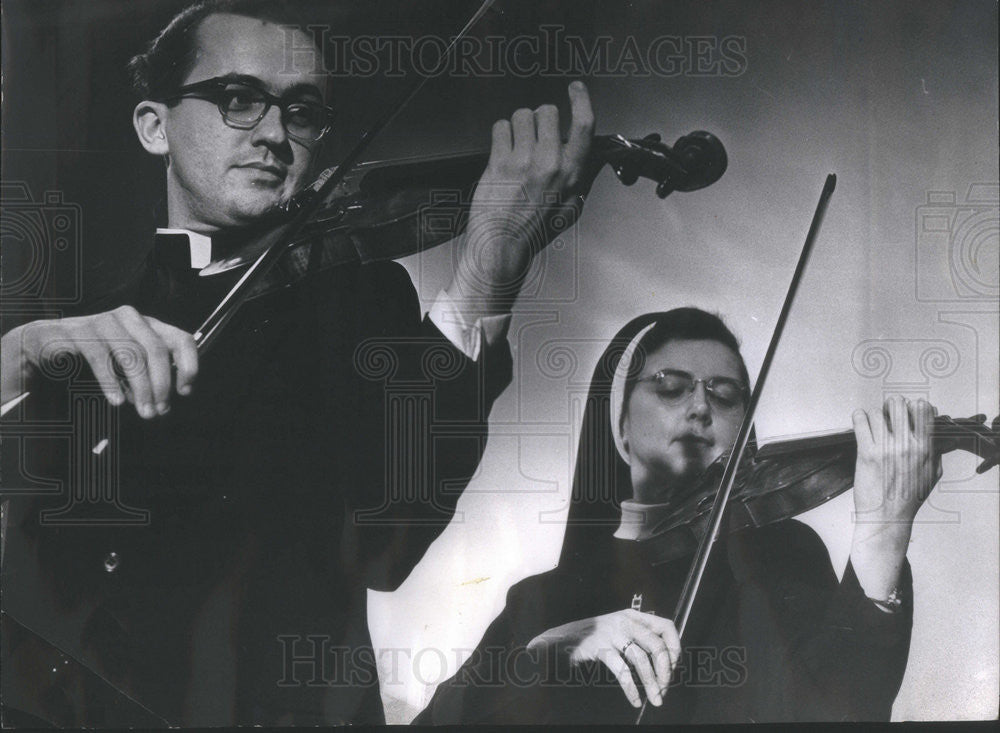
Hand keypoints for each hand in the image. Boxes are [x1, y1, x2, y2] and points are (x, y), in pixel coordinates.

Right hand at [1, 306, 197, 418]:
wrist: (42, 345)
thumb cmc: (91, 356)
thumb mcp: (126, 364)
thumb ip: (147, 375)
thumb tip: (166, 400)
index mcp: (147, 324)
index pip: (181, 339)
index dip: (190, 365)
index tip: (185, 391)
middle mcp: (128, 318)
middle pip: (156, 349)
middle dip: (161, 384)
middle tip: (159, 410)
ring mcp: (102, 321)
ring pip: (131, 354)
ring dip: (140, 387)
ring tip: (142, 410)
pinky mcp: (76, 331)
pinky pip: (100, 357)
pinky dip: (111, 382)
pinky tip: (116, 400)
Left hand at [447, 81, 596, 314]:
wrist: (502, 247)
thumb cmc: (535, 232)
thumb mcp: (570, 209)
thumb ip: (582, 180)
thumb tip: (594, 157)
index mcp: (572, 174)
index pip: (584, 126)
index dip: (581, 100)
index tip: (576, 88)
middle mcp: (550, 164)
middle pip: (547, 111)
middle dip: (540, 118)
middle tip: (534, 136)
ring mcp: (523, 162)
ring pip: (522, 115)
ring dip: (518, 126)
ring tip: (516, 147)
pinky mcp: (499, 162)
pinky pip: (500, 127)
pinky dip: (500, 135)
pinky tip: (502, 154)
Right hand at [527, 608, 680, 707]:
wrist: (558, 640)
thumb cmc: (591, 639)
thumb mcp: (617, 630)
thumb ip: (637, 638)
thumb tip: (665, 663)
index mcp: (632, 616)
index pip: (666, 626)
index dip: (675, 647)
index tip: (674, 667)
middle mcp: (624, 621)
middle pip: (656, 645)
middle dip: (665, 671)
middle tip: (665, 688)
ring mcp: (611, 633)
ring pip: (641, 660)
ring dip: (652, 683)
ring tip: (655, 699)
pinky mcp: (599, 647)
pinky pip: (622, 671)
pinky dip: (631, 688)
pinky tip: (635, 699)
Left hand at [849, 396, 941, 598]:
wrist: (887, 517)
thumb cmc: (908, 497)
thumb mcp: (932, 474)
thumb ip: (935, 451)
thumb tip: (937, 433)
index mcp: (925, 449)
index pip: (923, 409)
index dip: (914, 405)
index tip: (908, 411)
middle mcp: (907, 446)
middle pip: (898, 404)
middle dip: (892, 406)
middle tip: (888, 413)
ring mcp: (886, 449)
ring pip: (877, 412)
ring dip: (874, 414)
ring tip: (873, 422)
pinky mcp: (866, 453)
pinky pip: (860, 422)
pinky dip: (859, 416)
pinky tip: (860, 420)